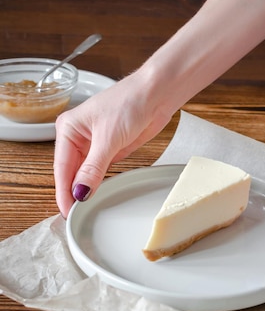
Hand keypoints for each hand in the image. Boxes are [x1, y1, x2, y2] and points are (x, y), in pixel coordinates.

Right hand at [54, 72, 172, 217]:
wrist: (156, 94)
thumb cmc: (130, 102)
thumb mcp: (108, 138)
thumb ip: (93, 168)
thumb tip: (80, 192)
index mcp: (68, 129)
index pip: (62, 168)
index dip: (64, 192)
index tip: (67, 212)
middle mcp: (77, 137)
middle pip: (71, 173)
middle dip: (73, 193)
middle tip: (75, 216)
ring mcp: (94, 144)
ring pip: (85, 174)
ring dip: (85, 190)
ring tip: (84, 211)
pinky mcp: (110, 149)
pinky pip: (100, 171)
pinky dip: (98, 183)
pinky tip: (97, 195)